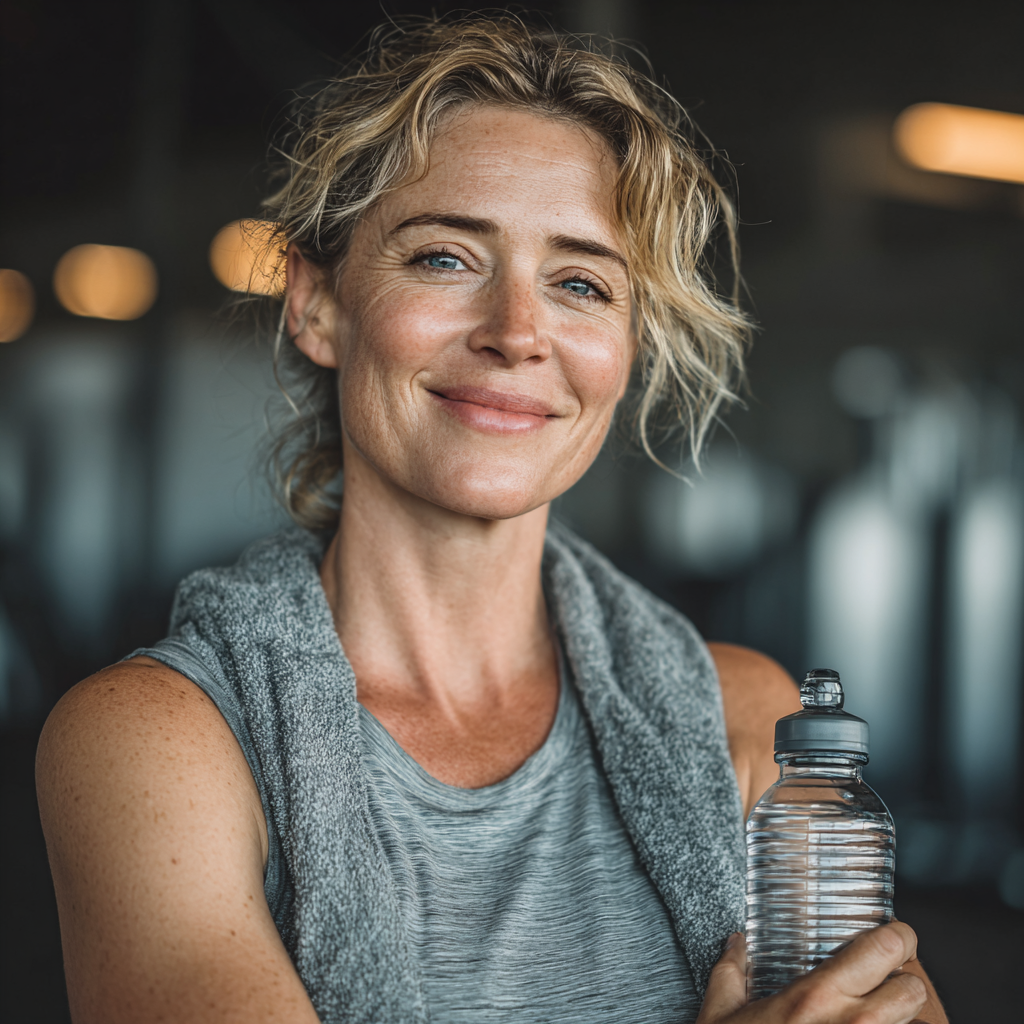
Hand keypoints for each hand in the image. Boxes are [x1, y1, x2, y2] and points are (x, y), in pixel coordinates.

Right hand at [696, 923, 928, 1023]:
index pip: (885, 947)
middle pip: (914, 989)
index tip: (890, 939)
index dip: (896, 937)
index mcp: (815, 997)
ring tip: (877, 1017)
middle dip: (903, 984)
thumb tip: (735, 945)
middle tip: (884, 985)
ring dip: (902, 1021)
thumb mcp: (720, 1015)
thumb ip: (730, 973)